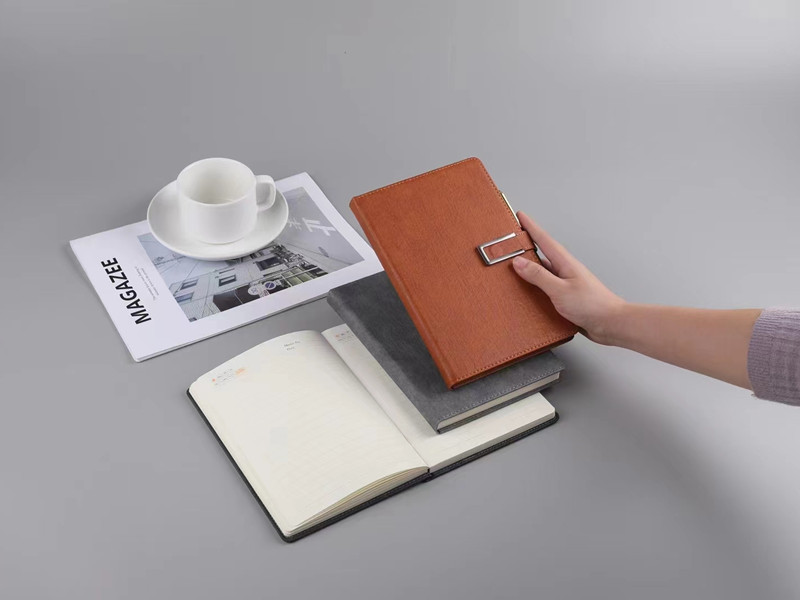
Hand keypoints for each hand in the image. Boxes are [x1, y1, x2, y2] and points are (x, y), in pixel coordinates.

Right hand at [512, 212, 624, 344]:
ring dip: (529, 268)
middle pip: (542, 253)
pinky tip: (528, 292)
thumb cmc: (592, 305)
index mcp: (565, 263)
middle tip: (511, 240)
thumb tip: (519, 262)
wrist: (610, 324)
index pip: (544, 240)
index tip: (520, 216)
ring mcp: (566, 283)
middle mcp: (565, 270)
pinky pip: (546, 286)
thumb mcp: (560, 289)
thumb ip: (538, 276)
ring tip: (513, 266)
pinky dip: (535, 286)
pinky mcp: (565, 297)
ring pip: (543, 271)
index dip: (531, 227)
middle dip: (526, 245)